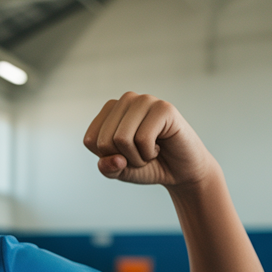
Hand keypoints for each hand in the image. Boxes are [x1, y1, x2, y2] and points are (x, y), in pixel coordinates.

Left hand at [83, 92, 215, 187]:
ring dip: (136, 157)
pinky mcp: (164, 108)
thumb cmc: (148, 166)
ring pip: (121, 139)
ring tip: (150, 150)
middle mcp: (125, 100)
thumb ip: (107, 168)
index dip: (108, 158)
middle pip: (105, 140)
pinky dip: (150, 153)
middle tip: (141, 154)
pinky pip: (142, 139)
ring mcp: (145, 100)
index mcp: (109, 111)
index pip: (90, 140)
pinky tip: (160, 146)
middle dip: (123, 158)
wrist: (181, 172)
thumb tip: (115, 159)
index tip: (126, 154)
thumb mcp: (119, 171)